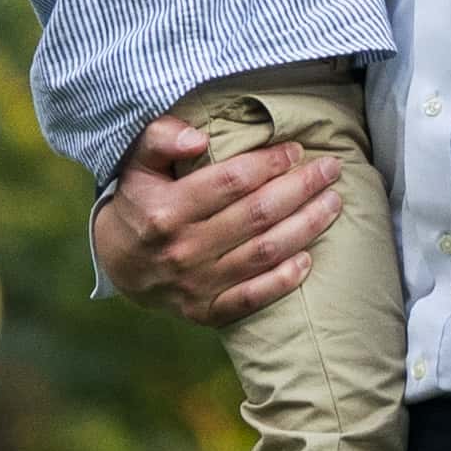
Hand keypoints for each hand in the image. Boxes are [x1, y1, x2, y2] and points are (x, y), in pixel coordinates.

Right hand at [93, 114, 350, 327]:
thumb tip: (197, 138)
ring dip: (307, 227)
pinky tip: (309, 258)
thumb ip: (160, 139)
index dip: (270, 163)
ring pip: (264, 254)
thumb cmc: (138, 202)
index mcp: (166, 210)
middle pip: (257, 215)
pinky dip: (285, 281)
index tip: (296, 150)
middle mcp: (183, 250)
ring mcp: (196, 285)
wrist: (117, 265)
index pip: (231, 181)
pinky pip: (254, 298)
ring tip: (333, 203)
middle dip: (301, 188)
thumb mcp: (136, 164)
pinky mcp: (206, 312)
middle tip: (331, 169)